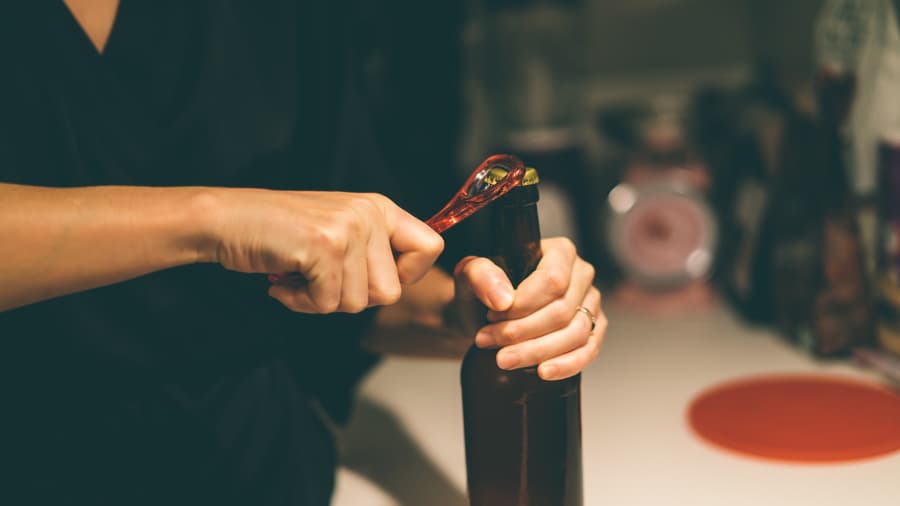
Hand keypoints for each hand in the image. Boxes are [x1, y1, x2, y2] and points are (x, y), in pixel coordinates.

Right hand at [206, 189, 443, 312]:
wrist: (227, 220)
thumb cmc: (280, 233)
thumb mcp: (338, 231)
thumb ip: (372, 253)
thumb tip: (398, 286)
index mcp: (379, 208)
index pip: (431, 247)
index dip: (408, 275)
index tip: (370, 276)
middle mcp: (370, 213)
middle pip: (390, 292)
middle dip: (351, 298)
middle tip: (319, 279)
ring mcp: (349, 228)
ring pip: (358, 302)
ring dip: (322, 301)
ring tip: (298, 276)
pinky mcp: (325, 246)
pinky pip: (327, 303)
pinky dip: (301, 303)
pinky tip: (283, 281)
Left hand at [455, 237, 604, 380]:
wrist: (485, 316)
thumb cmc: (483, 292)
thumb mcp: (469, 276)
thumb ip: (480, 275)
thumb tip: (503, 299)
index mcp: (559, 251)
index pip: (552, 281)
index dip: (523, 305)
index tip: (492, 316)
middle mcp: (582, 274)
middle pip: (562, 311)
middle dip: (522, 332)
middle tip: (488, 342)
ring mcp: (590, 303)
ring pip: (575, 334)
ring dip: (537, 351)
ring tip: (504, 359)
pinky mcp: (593, 330)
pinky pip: (588, 351)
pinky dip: (566, 365)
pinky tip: (543, 372)